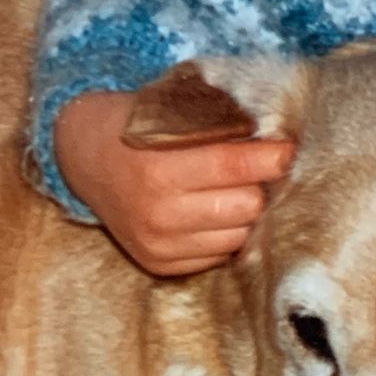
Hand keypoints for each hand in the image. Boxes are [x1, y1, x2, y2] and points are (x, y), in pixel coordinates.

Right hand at [53, 89, 295, 274]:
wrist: (85, 159)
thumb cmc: (137, 125)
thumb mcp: (169, 111)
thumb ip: (220, 123)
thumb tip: (280, 140)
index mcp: (158, 168)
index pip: (233, 166)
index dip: (270, 157)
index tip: (289, 149)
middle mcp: (158, 212)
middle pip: (246, 206)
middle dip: (258, 185)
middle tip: (258, 169)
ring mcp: (158, 244)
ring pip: (239, 235)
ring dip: (244, 212)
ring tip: (233, 190)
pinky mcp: (159, 265)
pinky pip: (219, 254)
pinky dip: (224, 233)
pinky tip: (211, 211)